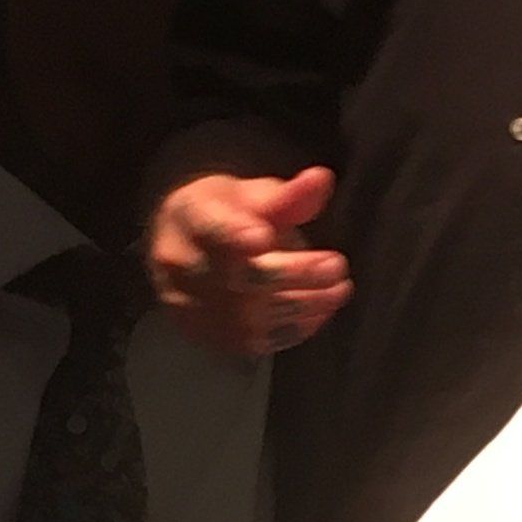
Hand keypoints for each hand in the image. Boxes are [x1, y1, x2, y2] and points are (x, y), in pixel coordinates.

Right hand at [147, 166, 350, 359]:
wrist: (181, 247)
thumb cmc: (225, 213)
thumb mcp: (251, 193)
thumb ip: (288, 194)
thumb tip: (323, 179)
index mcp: (191, 218)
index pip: (212, 228)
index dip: (235, 235)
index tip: (263, 236)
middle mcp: (183, 266)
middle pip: (240, 278)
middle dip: (295, 274)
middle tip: (337, 266)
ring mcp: (190, 307)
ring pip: (249, 317)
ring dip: (304, 306)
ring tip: (339, 290)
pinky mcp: (205, 335)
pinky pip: (251, 342)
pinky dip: (292, 330)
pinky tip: (320, 312)